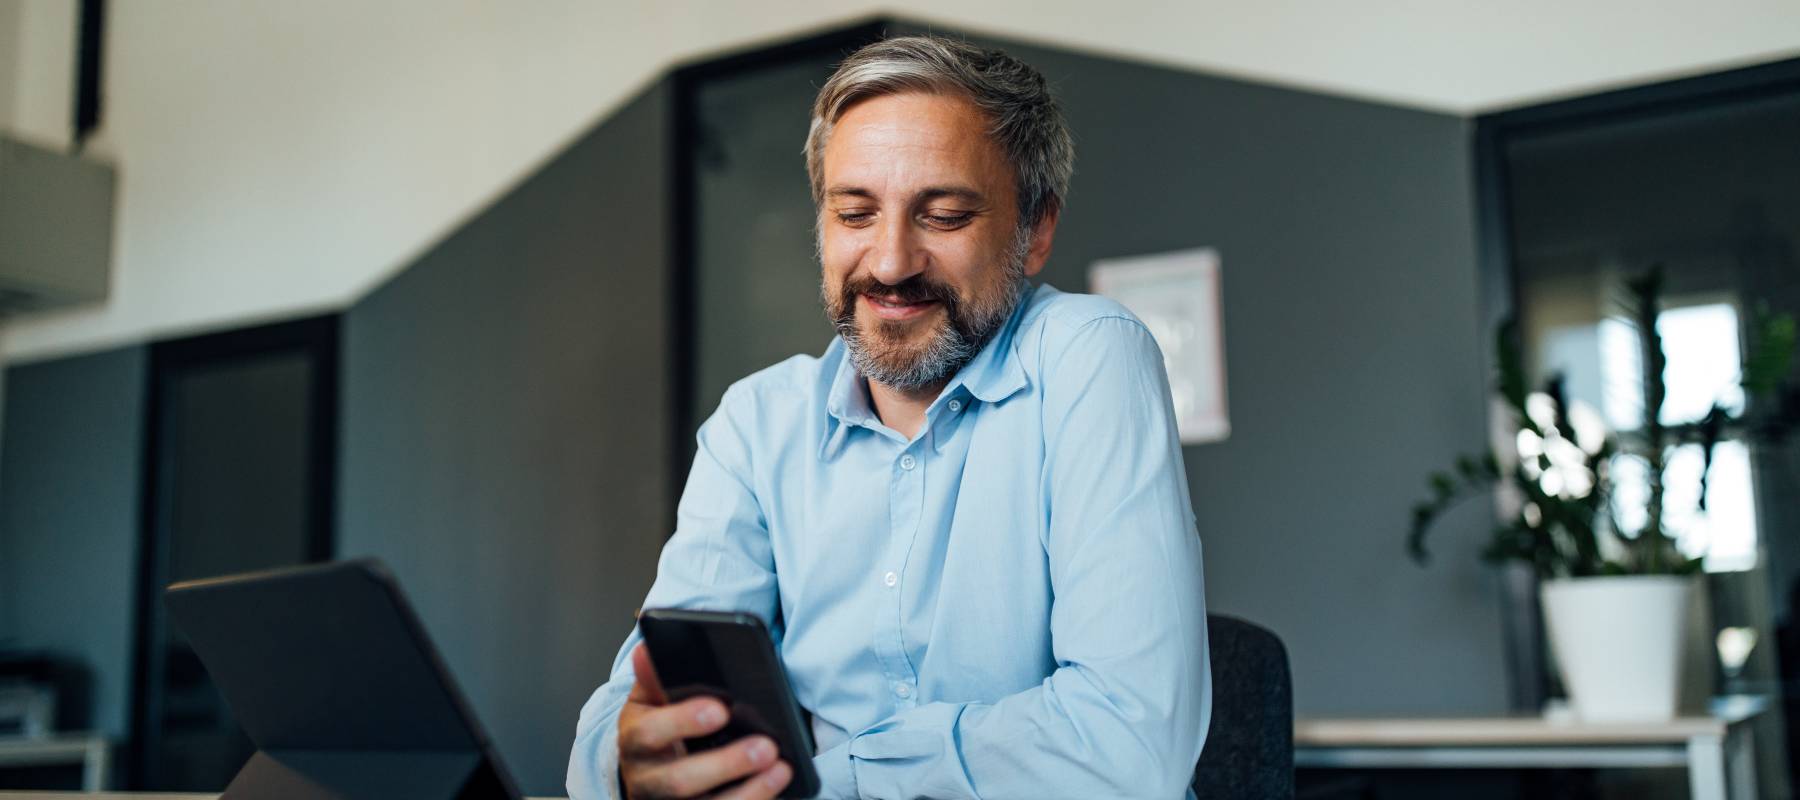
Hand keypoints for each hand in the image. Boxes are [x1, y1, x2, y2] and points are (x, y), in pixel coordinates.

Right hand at [618, 643, 792, 798]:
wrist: (647, 771)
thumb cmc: (656, 728)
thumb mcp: (650, 701)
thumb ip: (654, 678)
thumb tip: (647, 649)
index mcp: (634, 740)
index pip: (650, 733)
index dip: (683, 722)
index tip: (721, 709)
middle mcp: (646, 779)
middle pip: (679, 781)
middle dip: (725, 764)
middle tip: (766, 746)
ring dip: (747, 792)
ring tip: (780, 770)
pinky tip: (775, 787)